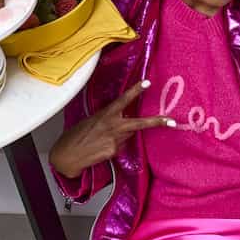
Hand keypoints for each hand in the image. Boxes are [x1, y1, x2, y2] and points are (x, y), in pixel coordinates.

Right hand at [49, 80, 174, 177]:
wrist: (67, 156)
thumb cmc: (75, 136)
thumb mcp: (91, 121)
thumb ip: (108, 119)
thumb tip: (121, 122)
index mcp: (105, 115)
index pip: (123, 100)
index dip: (135, 91)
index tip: (147, 83)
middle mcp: (113, 127)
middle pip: (139, 123)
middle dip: (157, 122)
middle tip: (172, 121)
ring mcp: (115, 141)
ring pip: (128, 136)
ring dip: (123, 135)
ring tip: (103, 139)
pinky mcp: (114, 152)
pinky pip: (121, 147)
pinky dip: (114, 146)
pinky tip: (101, 148)